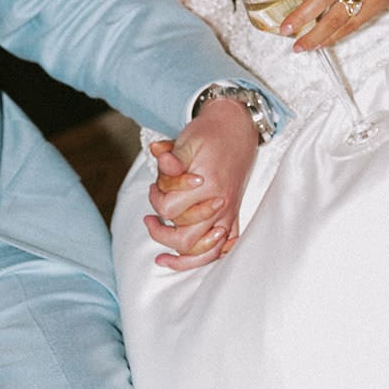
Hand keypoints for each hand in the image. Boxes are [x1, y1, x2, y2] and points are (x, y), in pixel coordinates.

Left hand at [144, 97, 258, 270]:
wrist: (238, 127)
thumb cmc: (210, 134)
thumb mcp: (187, 139)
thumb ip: (172, 156)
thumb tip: (159, 159)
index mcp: (207, 185)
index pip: (170, 209)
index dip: (156, 199)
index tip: (154, 187)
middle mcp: (220, 204)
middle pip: (184, 238)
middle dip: (161, 233)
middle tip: (150, 220)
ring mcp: (228, 213)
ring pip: (204, 252)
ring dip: (181, 258)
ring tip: (161, 258)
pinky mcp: (233, 216)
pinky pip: (223, 250)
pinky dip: (205, 259)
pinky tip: (188, 260)